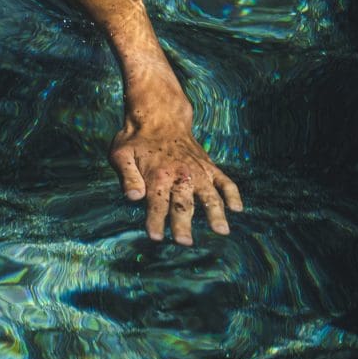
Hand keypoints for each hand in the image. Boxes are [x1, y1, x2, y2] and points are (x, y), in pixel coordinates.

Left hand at [109, 109, 242, 244]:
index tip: (155, 237)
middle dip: (182, 223)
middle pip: (182, 203)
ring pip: (209, 195)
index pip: (156, 203)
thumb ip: (127, 176)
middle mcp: (180, 175)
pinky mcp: (209, 168)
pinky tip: (237, 209)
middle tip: (184, 242)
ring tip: (221, 230)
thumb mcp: (120, 154)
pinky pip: (225, 181)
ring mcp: (198, 171)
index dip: (155, 221)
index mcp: (157, 175)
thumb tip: (133, 197)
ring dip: (215, 213)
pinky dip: (232, 194)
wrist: (159, 116)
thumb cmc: (136, 140)